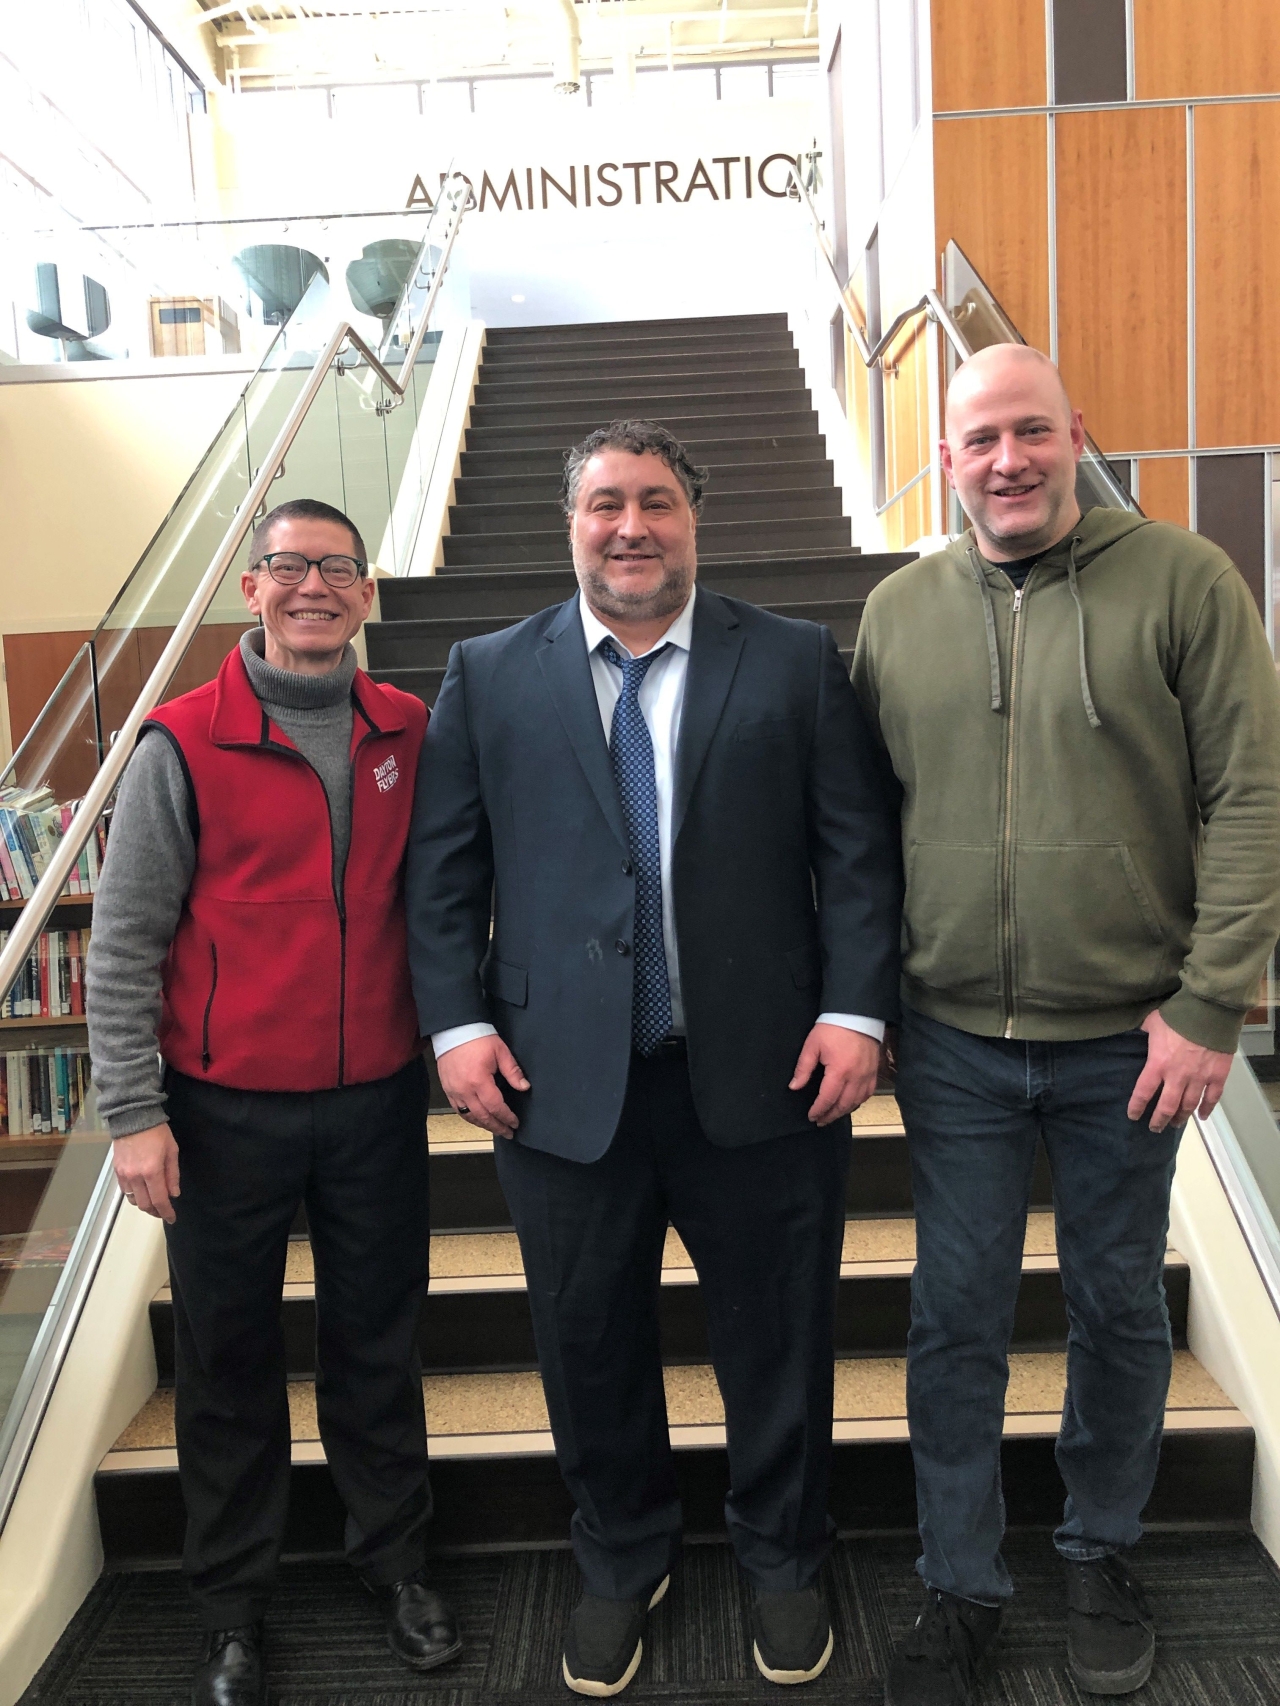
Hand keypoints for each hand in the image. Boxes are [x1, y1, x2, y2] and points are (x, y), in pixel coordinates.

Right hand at [113, 1123, 180, 1222]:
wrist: (133, 1117)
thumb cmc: (157, 1132)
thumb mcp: (172, 1151)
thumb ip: (172, 1175)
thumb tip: (174, 1194)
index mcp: (152, 1171)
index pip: (159, 1200)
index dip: (166, 1212)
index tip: (172, 1218)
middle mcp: (135, 1176)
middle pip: (144, 1204)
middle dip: (155, 1211)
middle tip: (163, 1211)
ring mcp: (124, 1174)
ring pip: (133, 1200)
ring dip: (144, 1205)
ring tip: (153, 1203)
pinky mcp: (116, 1171)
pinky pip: (125, 1191)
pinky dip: (134, 1195)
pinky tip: (141, 1192)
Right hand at [437, 1034, 529, 1137]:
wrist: (454, 1029)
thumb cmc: (477, 1038)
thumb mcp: (500, 1051)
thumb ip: (513, 1072)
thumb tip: (524, 1087)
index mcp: (479, 1080)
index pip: (495, 1107)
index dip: (506, 1117)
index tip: (515, 1123)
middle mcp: (464, 1090)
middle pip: (482, 1116)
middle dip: (497, 1127)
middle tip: (508, 1133)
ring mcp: (454, 1091)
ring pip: (469, 1116)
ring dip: (483, 1125)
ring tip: (495, 1129)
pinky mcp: (447, 1089)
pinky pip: (458, 1110)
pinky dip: (470, 1117)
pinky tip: (478, 1119)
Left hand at [790, 1022, 881, 1125]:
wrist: (857, 1014)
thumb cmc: (833, 1027)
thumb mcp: (812, 1045)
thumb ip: (803, 1068)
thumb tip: (794, 1087)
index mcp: (839, 1071)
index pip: (827, 1099)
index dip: (818, 1110)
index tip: (811, 1116)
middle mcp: (856, 1077)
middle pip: (843, 1105)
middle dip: (830, 1115)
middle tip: (820, 1121)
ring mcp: (867, 1075)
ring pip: (856, 1102)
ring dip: (843, 1111)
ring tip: (832, 1115)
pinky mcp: (874, 1071)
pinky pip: (867, 1094)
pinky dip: (858, 1102)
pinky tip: (850, 1103)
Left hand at [1128, 1010, 1232, 1131]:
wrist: (1209, 1011)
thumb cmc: (1177, 1015)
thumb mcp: (1151, 1021)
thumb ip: (1143, 1031)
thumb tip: (1134, 1031)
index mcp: (1158, 1064)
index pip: (1143, 1092)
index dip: (1137, 1107)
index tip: (1133, 1116)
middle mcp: (1178, 1076)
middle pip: (1167, 1107)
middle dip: (1159, 1120)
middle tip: (1155, 1128)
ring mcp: (1199, 1078)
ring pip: (1189, 1105)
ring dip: (1181, 1117)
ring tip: (1175, 1124)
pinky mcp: (1218, 1075)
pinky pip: (1212, 1098)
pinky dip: (1207, 1109)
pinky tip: (1203, 1117)